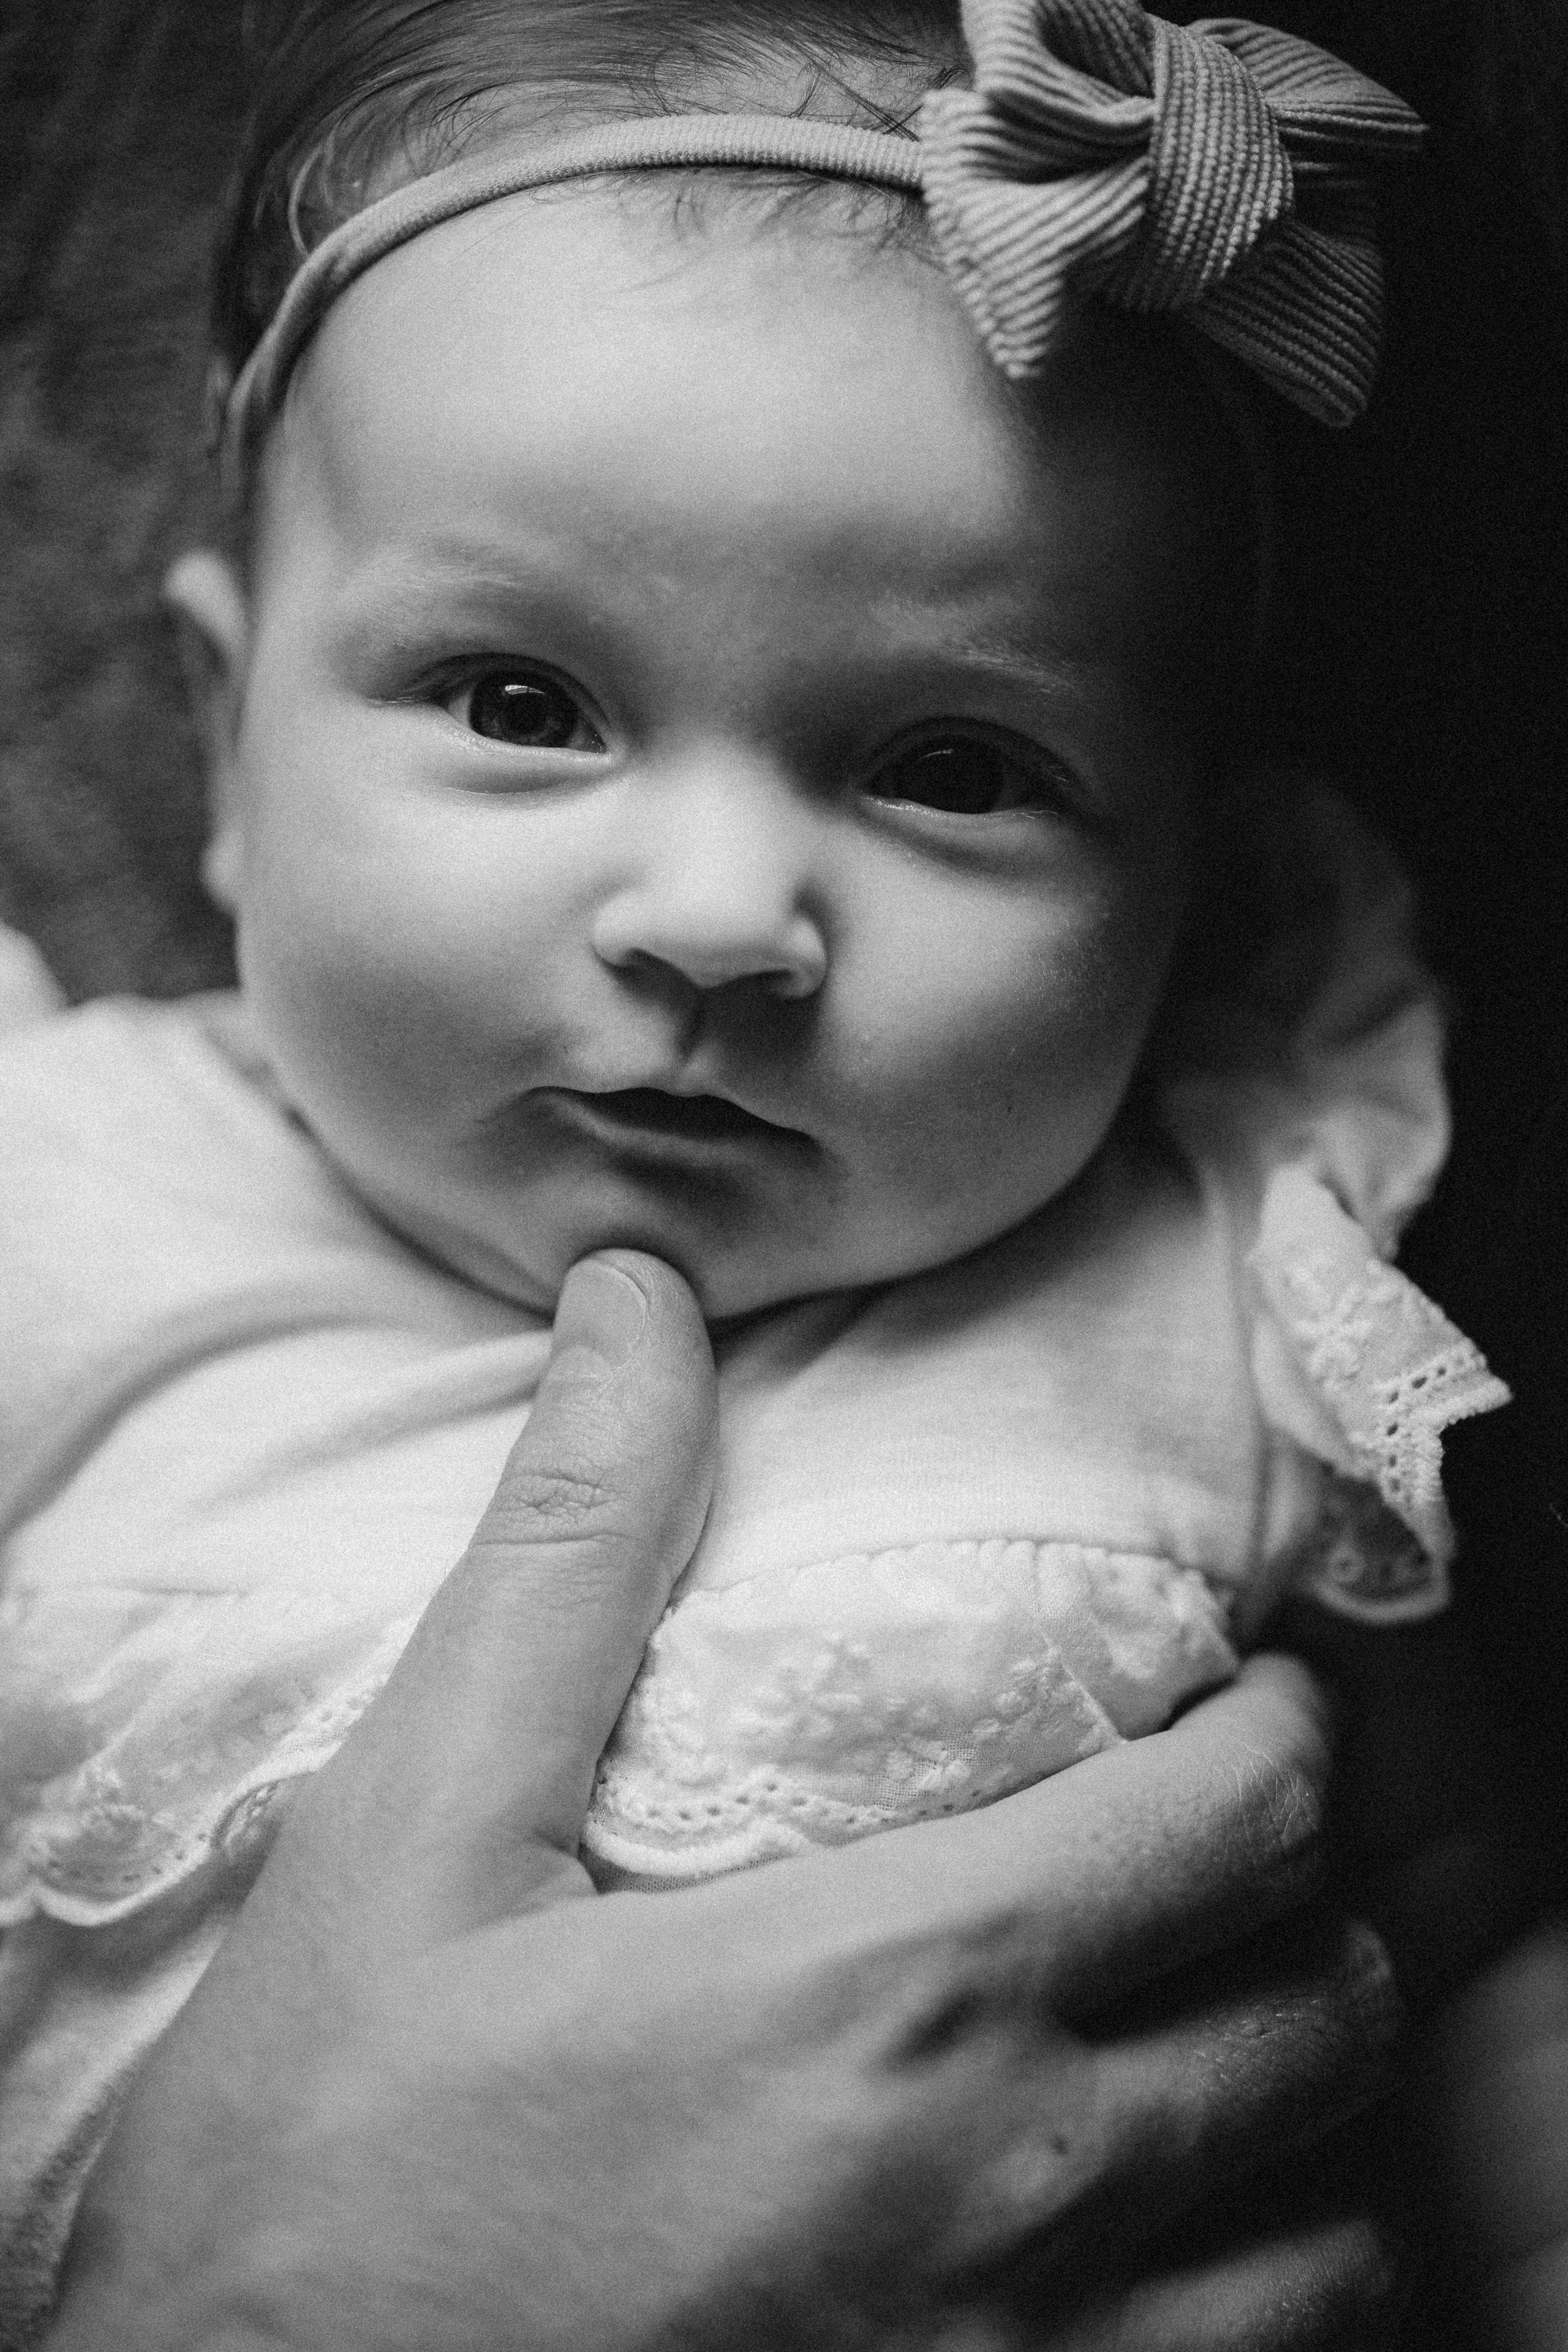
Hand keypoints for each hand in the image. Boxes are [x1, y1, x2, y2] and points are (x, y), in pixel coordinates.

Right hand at [46, 1252, 1401, 2351]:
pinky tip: (1156, 2254)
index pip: (1237, 1823)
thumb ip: (570, 1555)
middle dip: (1301, 1902)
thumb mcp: (418, 1831)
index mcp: (891, 1996)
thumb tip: (636, 1303)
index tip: (1247, 1701)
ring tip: (1204, 2050)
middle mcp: (1010, 2203)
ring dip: (1299, 2124)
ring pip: (1334, 2247)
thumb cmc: (320, 2169)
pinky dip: (1262, 2308)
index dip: (1285, 1732)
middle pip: (1322, 2017)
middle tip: (1216, 1853)